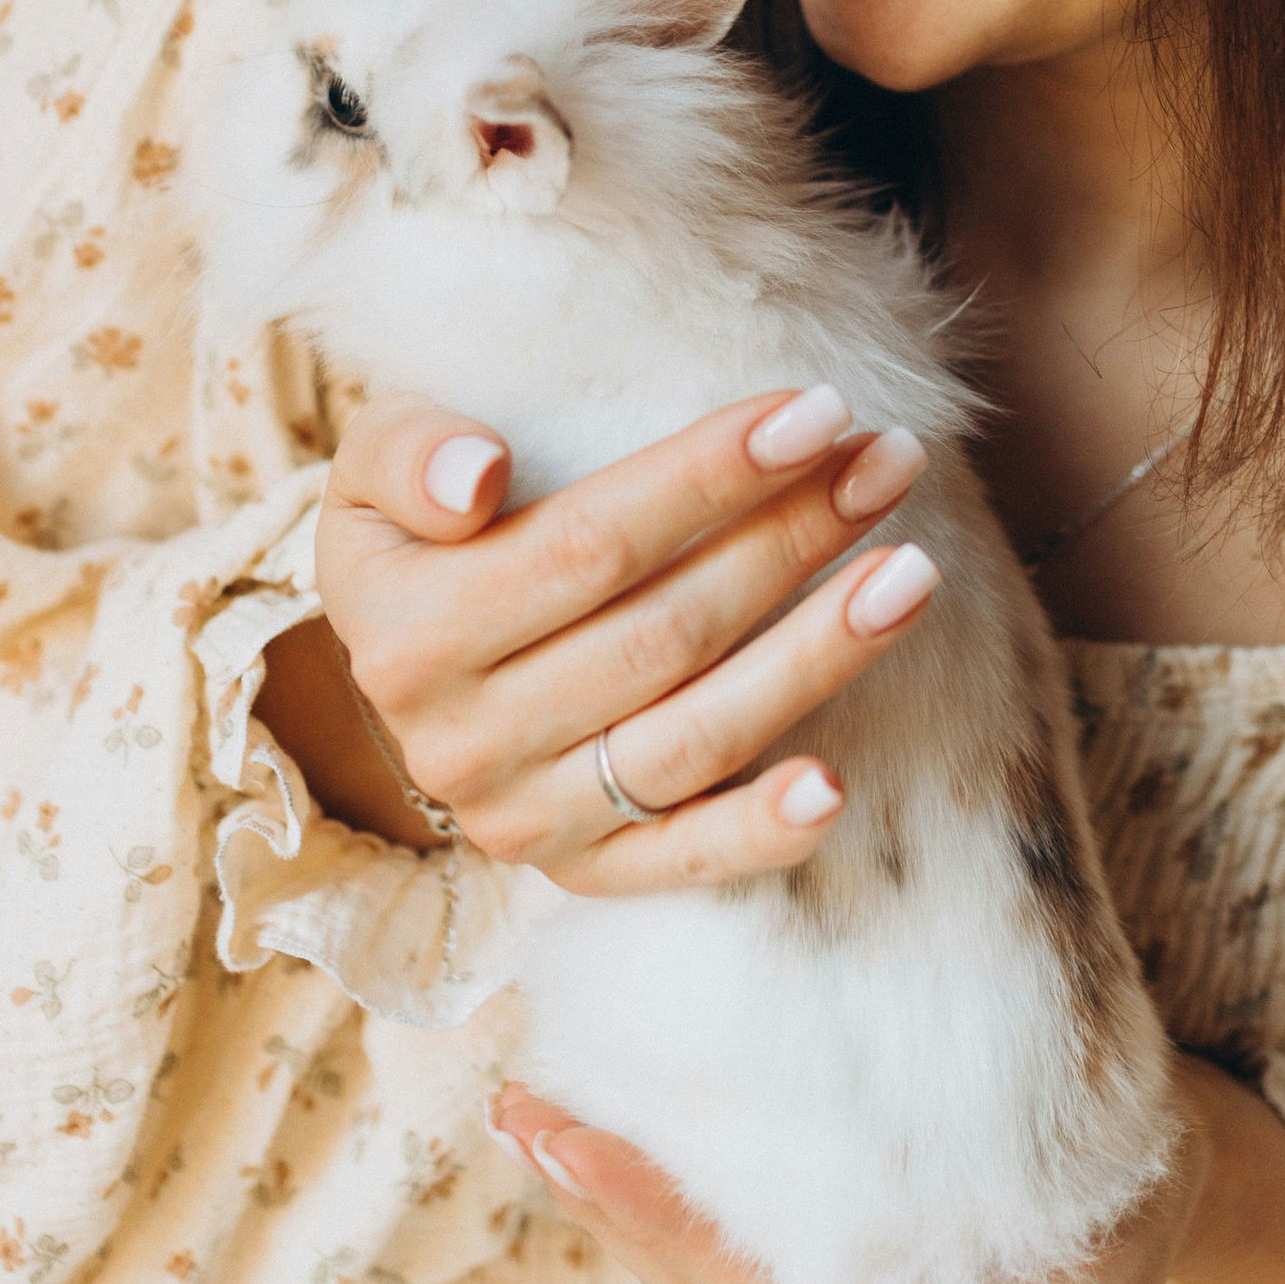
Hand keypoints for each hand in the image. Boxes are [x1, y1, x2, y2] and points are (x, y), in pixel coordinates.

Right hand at [304, 384, 938, 891]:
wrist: (399, 665)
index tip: (815, 412)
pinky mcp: (581, 871)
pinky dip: (762, 831)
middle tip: (889, 464)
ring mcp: (525, 817)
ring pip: (695, 738)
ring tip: (912, 574)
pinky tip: (838, 783)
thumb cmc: (414, 537)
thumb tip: (477, 475)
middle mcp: (463, 740)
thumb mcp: (372, 467)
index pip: (592, 545)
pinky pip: (683, 860)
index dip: (710, 477)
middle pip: (666, 633)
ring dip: (817, 656)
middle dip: (791, 539)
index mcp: (409, 632)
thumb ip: (409, 452)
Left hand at [488, 1049, 1284, 1283]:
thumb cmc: (1125, 1222)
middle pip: (678, 1274)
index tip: (571, 1144)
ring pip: (679, 1243)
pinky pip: (709, 1199)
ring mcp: (808, 1283)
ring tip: (528, 1093)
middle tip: (518, 1105)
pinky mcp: (807, 1221)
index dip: (642, 1225)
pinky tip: (598, 1087)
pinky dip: (648, 1148)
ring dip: (600, 1172)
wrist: (1155, 1165)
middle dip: (594, 1194)